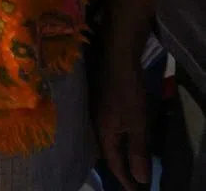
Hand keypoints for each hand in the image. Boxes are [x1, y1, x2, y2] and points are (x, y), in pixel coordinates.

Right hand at [96, 51, 150, 187]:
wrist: (115, 57)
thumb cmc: (127, 91)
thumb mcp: (137, 122)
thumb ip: (137, 150)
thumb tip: (140, 178)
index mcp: (103, 132)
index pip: (114, 162)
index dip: (124, 178)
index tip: (134, 190)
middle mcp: (94, 124)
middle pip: (105, 152)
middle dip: (117, 167)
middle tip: (128, 179)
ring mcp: (94, 113)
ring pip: (103, 140)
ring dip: (114, 153)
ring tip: (122, 162)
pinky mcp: (97, 103)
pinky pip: (104, 129)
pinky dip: (112, 139)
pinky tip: (117, 138)